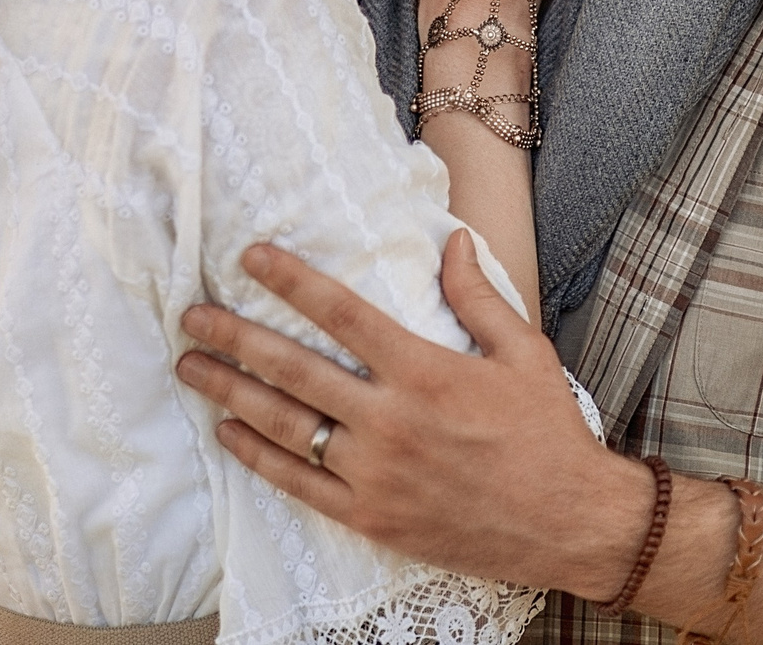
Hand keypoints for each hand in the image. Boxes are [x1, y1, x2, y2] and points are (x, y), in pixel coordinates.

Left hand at [174, 232, 649, 598]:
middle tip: (192, 315)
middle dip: (235, 337)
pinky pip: (298, 484)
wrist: (570, 524)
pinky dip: (258, 456)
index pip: (340, 313)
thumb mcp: (523, 353)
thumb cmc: (548, 434)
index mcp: (424, 371)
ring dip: (230, 392)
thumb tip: (450, 238)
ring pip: (285, 425)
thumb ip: (477, 295)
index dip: (289, 280)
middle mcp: (390, 420)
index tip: (248, 256)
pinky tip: (229, 433)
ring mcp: (375, 474)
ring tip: (192, 367)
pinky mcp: (370, 518)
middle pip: (293, 368)